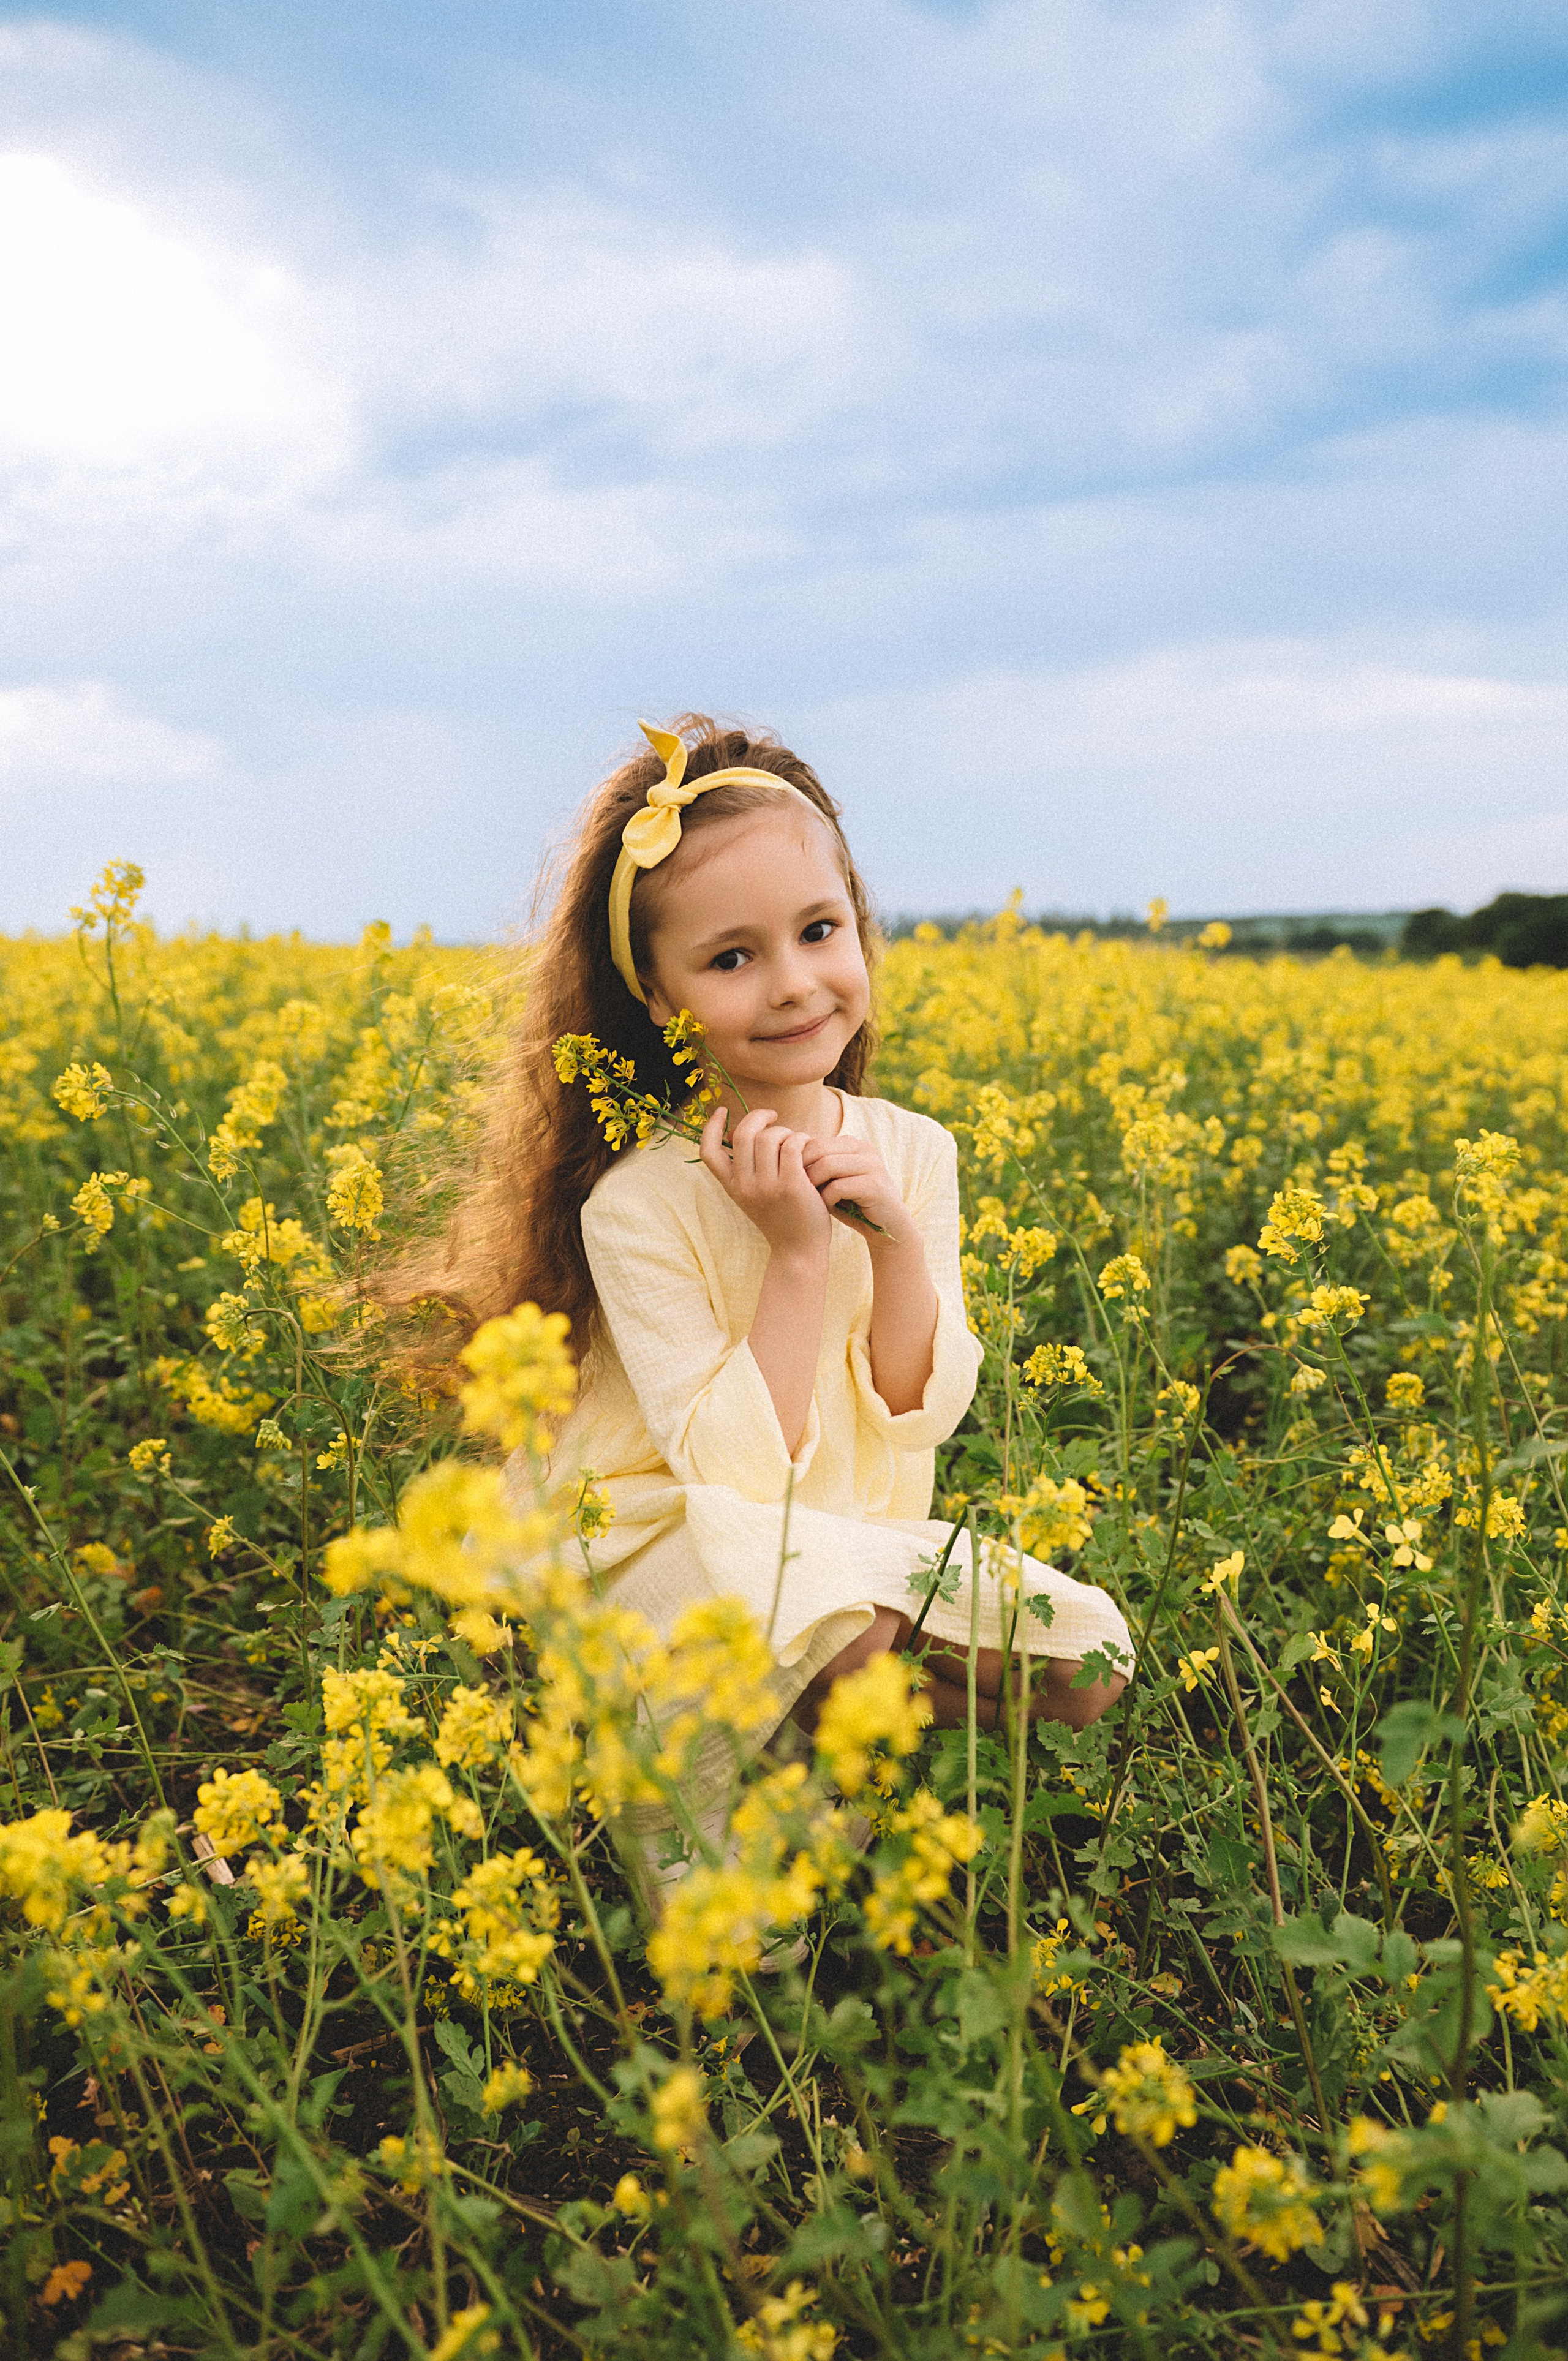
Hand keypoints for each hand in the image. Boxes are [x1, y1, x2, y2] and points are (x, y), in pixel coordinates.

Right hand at [700, 1103, 829, 1259]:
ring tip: (795, 1140)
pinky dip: (801, 1139)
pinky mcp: (791, 1186)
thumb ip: (747, 1168)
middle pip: (742, 1134)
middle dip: (759, 1117)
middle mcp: (744, 1186)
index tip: (722, 1111)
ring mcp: (766, 1187)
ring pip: (769, 1137)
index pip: (707, 1151)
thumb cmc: (782, 1217)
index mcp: (732, 1186)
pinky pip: (792, 1145)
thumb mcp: (754, 1195)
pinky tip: (807, 1146)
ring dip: (785, 1131)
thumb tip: (747, 1130)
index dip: (711, 1126)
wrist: (799, 1251)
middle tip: (774, 1117)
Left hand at [800, 1131, 918, 1247]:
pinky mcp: (876, 1185)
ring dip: (813, 1184)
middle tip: (795, 1189)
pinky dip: (827, 1198)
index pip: (814, 1141)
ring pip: (827, 1165)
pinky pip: (840, 1186)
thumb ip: (816, 1167)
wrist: (887, 1228)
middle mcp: (863, 1148)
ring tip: (809, 1199)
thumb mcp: (832, 1182)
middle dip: (803, 1169)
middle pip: (819, 1148)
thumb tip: (782, 1158)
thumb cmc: (853, 1204)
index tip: (789, 1179)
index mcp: (852, 1144)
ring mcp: (872, 1165)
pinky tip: (825, 1208)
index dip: (797, 1159)